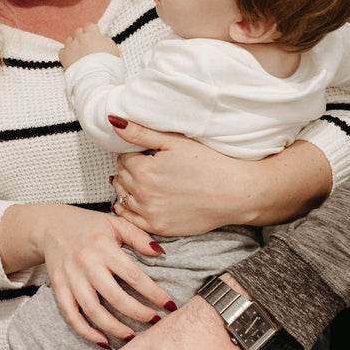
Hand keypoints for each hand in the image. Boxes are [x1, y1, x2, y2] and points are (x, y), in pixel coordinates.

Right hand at [9, 203, 174, 346]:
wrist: (49, 225)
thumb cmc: (88, 225)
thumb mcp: (115, 223)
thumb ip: (138, 236)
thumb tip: (161, 252)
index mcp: (103, 247)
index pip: (134, 276)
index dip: (154, 293)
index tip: (170, 305)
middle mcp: (87, 263)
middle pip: (115, 297)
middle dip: (138, 314)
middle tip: (155, 322)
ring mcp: (71, 278)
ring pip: (93, 310)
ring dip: (114, 328)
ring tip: (131, 337)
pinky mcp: (58, 288)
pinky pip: (71, 315)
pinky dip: (86, 331)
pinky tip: (102, 340)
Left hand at [58, 23, 117, 68]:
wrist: (96, 77)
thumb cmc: (107, 63)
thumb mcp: (112, 47)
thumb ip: (104, 40)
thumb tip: (100, 39)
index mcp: (91, 35)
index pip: (89, 25)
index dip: (92, 30)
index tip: (95, 36)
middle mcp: (79, 39)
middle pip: (78, 31)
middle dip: (82, 36)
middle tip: (88, 44)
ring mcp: (70, 47)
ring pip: (69, 39)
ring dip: (73, 43)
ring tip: (79, 51)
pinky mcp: (64, 57)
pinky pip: (62, 50)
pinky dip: (66, 52)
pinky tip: (72, 57)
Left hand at [112, 125, 330, 233]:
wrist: (236, 194)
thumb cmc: (209, 164)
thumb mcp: (175, 142)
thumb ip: (140, 133)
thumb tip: (113, 121)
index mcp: (144, 170)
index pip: (123, 158)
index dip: (131, 152)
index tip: (142, 152)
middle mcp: (143, 194)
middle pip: (121, 177)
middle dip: (127, 169)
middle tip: (141, 164)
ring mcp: (150, 214)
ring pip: (123, 197)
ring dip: (126, 187)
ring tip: (140, 180)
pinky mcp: (159, 228)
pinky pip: (131, 220)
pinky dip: (127, 210)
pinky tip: (132, 202)